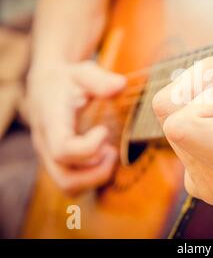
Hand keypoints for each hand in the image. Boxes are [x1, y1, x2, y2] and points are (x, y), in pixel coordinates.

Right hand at [27, 60, 125, 195]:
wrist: (47, 86)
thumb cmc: (68, 79)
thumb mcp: (83, 71)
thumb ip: (99, 79)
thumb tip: (120, 85)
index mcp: (52, 121)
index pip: (63, 149)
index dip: (89, 147)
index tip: (104, 130)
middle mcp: (47, 144)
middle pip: (65, 178)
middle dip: (96, 173)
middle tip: (113, 151)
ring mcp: (51, 156)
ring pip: (69, 186)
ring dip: (96, 177)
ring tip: (110, 153)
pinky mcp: (59, 162)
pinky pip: (73, 183)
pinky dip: (93, 176)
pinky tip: (104, 154)